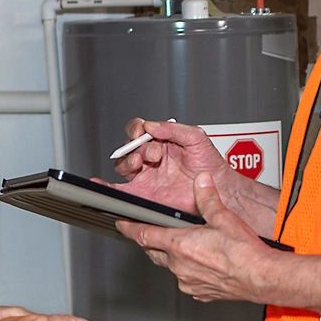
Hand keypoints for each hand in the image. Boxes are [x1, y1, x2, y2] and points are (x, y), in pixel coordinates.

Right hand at [113, 117, 228, 213]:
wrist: (218, 189)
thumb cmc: (210, 165)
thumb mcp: (196, 137)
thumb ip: (173, 128)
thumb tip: (151, 125)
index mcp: (161, 142)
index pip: (139, 130)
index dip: (136, 130)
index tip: (142, 133)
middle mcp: (151, 158)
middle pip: (128, 148)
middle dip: (134, 148)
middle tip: (151, 154)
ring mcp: (146, 176)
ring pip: (123, 166)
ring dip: (127, 162)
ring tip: (141, 164)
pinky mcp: (144, 194)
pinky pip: (121, 192)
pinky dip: (107, 189)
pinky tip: (102, 186)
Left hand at [119, 175, 274, 303]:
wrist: (261, 277)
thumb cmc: (244, 252)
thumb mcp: (223, 217)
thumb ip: (208, 198)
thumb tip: (201, 181)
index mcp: (180, 245)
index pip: (145, 235)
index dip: (131, 228)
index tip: (122, 224)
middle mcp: (179, 266)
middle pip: (154, 252)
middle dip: (150, 242)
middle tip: (149, 233)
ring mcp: (188, 281)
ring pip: (170, 267)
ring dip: (171, 256)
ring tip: (182, 246)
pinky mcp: (200, 292)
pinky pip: (186, 280)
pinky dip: (188, 271)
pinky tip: (201, 264)